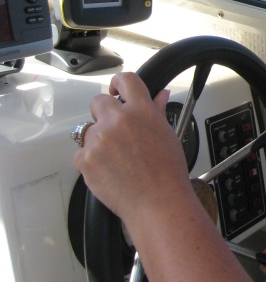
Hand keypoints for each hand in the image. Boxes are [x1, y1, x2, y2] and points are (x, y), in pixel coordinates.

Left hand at [73, 71, 192, 224]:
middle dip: (105, 113)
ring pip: (88, 130)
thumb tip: (159, 95)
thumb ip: (157, 110)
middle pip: (98, 102)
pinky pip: (81, 153)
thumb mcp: (167, 134)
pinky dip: (91, 160)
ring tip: (117, 158)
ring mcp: (99, 139)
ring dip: (98, 139)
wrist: (157, 201)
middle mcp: (118, 120)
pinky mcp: (85, 159)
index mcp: (141, 110)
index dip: (119, 84)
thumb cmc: (167, 171)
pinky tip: (109, 170)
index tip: (116, 90)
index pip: (125, 80)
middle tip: (117, 132)